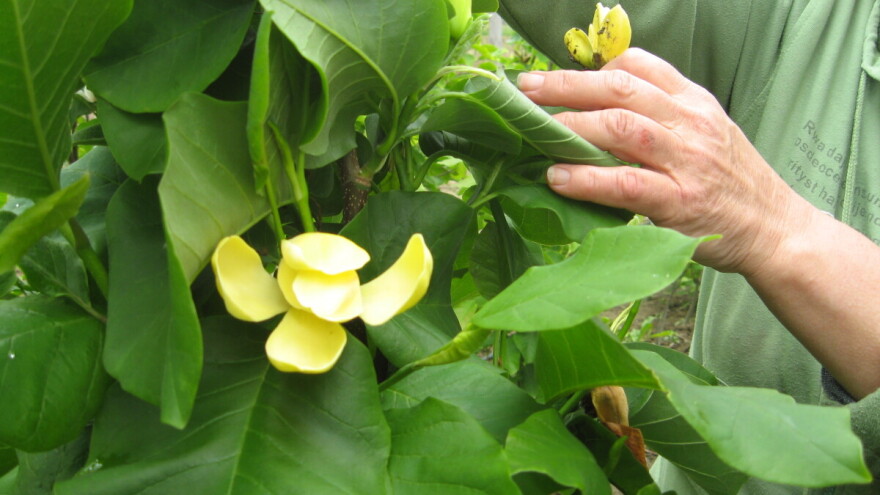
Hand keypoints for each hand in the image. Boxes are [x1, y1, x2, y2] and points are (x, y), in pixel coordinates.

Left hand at [517, 48, 814, 274]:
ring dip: (572, 125)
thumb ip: (662, 118)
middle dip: (566, 85)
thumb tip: (600, 111)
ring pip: (622, 128)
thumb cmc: (731, 185)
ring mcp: (687, 162)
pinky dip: (588, 179)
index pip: (640, 66)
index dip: (590, 69)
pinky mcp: (680, 203)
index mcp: (694, 103)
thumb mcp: (706, 134)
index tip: (555, 78)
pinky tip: (558, 178)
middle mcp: (691, 124)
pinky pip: (627, 184)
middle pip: (620, 90)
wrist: (776, 231)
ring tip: (535, 130)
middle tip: (525, 90)